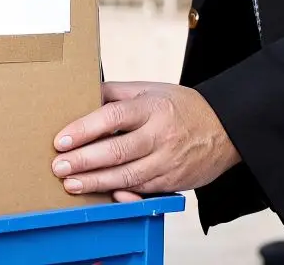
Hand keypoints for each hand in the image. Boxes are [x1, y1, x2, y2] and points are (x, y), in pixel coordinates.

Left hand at [52, 82, 240, 199]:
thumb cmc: (180, 106)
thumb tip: (81, 96)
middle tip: (58, 166)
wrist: (225, 129)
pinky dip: (122, 194)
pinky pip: (143, 191)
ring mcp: (168, 161)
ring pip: (127, 176)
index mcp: (152, 107)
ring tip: (71, 184)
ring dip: (96, 182)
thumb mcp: (149, 89)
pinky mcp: (173, 182)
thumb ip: (115, 93)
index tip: (61, 140)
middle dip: (84, 161)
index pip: (112, 117)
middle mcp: (160, 135)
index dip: (84, 129)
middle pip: (117, 151)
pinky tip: (104, 194)